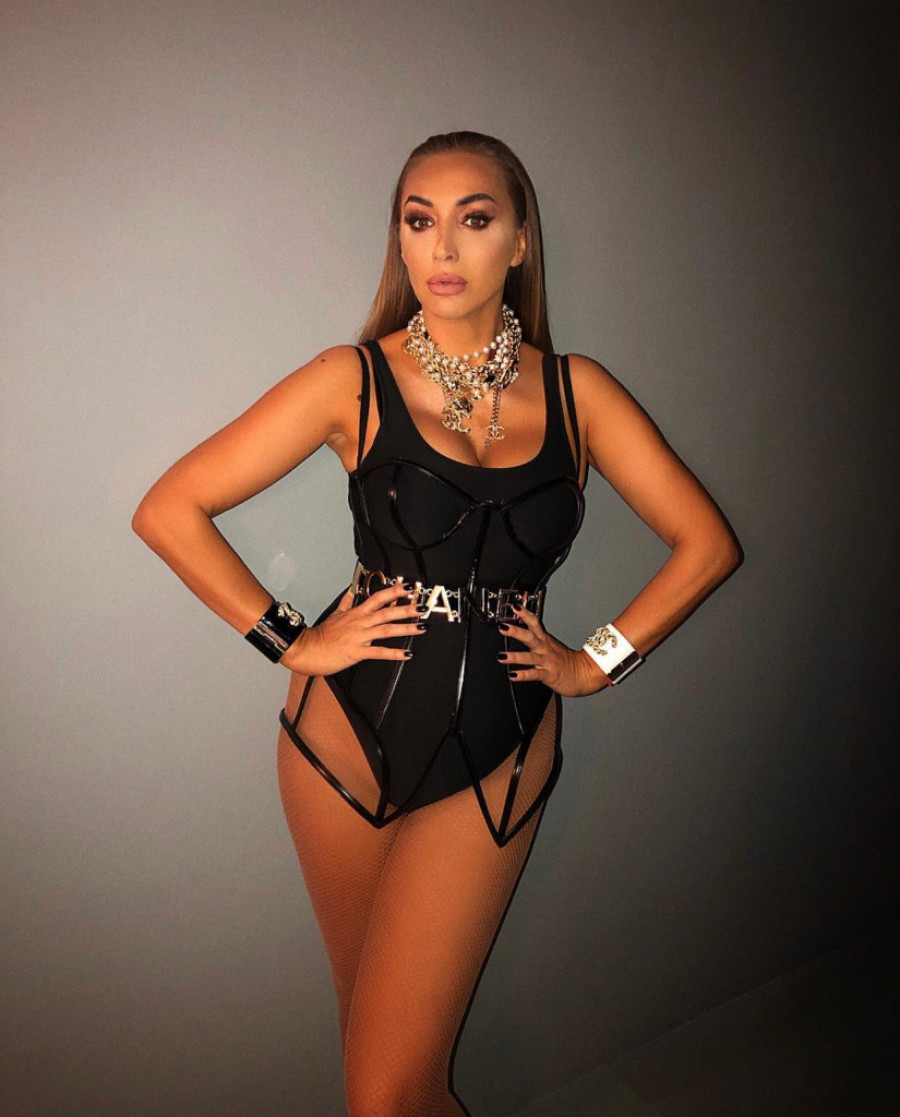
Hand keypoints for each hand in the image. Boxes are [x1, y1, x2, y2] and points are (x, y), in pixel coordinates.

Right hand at [280, 582, 426, 675]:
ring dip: (406, 628)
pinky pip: (379, 652)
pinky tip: (407, 654)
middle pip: (387, 612)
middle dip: (406, 609)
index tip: (408, 587)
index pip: (378, 598)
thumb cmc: (320, 635)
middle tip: (421, 606)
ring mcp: (359, 637)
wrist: (306, 649)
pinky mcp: (357, 652)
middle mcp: (360, 623)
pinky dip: (394, 653)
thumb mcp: (334, 614)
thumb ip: (345, 602)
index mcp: (356, 613)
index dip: (394, 592)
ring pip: (386, 630)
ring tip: (421, 627)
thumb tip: (350, 590)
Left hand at [498, 604, 610, 696]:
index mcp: (545, 640)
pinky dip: (523, 675)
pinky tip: (513, 675)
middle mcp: (545, 649)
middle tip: (503, 627)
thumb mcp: (551, 646)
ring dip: (515, 656)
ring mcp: (547, 662)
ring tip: (501, 656)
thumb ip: (537, 638)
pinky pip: (535, 674)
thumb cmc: (566, 661)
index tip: (514, 606)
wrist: (585, 674)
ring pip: (530, 657)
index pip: (534, 623)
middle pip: (530, 637)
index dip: (524, 614)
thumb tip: (523, 629)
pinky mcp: (549, 675)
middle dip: (516, 631)